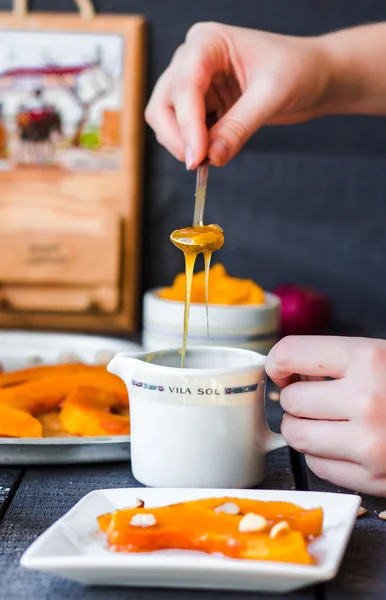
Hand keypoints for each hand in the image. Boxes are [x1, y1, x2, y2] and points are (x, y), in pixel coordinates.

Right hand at [145, 22, 332, 167]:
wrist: (314, 76)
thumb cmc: (298, 70)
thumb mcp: (271, 96)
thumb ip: (239, 127)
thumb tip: (212, 157)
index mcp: (208, 41)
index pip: (184, 85)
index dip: (187, 124)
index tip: (197, 157)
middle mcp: (193, 58)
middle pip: (164, 103)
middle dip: (177, 136)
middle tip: (199, 163)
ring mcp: (194, 82)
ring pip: (166, 118)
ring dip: (183, 143)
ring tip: (210, 160)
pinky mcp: (202, 103)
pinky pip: (184, 129)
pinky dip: (193, 146)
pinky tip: (212, 154)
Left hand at [266, 336, 385, 495]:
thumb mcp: (382, 356)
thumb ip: (338, 361)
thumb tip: (287, 371)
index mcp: (369, 358)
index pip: (290, 353)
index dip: (278, 362)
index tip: (281, 370)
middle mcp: (366, 400)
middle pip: (290, 400)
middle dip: (293, 398)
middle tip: (309, 398)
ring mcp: (369, 444)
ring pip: (296, 436)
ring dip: (301, 427)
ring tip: (321, 421)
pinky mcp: (373, 478)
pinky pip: (318, 467)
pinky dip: (320, 455)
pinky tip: (340, 443)